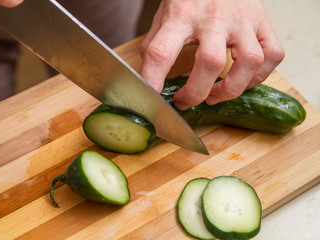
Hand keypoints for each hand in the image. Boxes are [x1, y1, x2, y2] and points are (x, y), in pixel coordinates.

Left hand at [140, 0, 284, 109]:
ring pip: (249, 61)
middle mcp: (213, 17)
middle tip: (186, 101)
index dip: (153, 80)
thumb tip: (150, 81)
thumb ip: (155, 46)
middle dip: (196, 93)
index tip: (151, 100)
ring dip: (232, 89)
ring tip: (215, 94)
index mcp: (181, 15)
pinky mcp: (263, 22)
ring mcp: (242, 19)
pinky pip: (272, 55)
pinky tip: (242, 80)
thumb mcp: (165, 16)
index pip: (161, 51)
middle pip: (211, 62)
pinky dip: (259, 77)